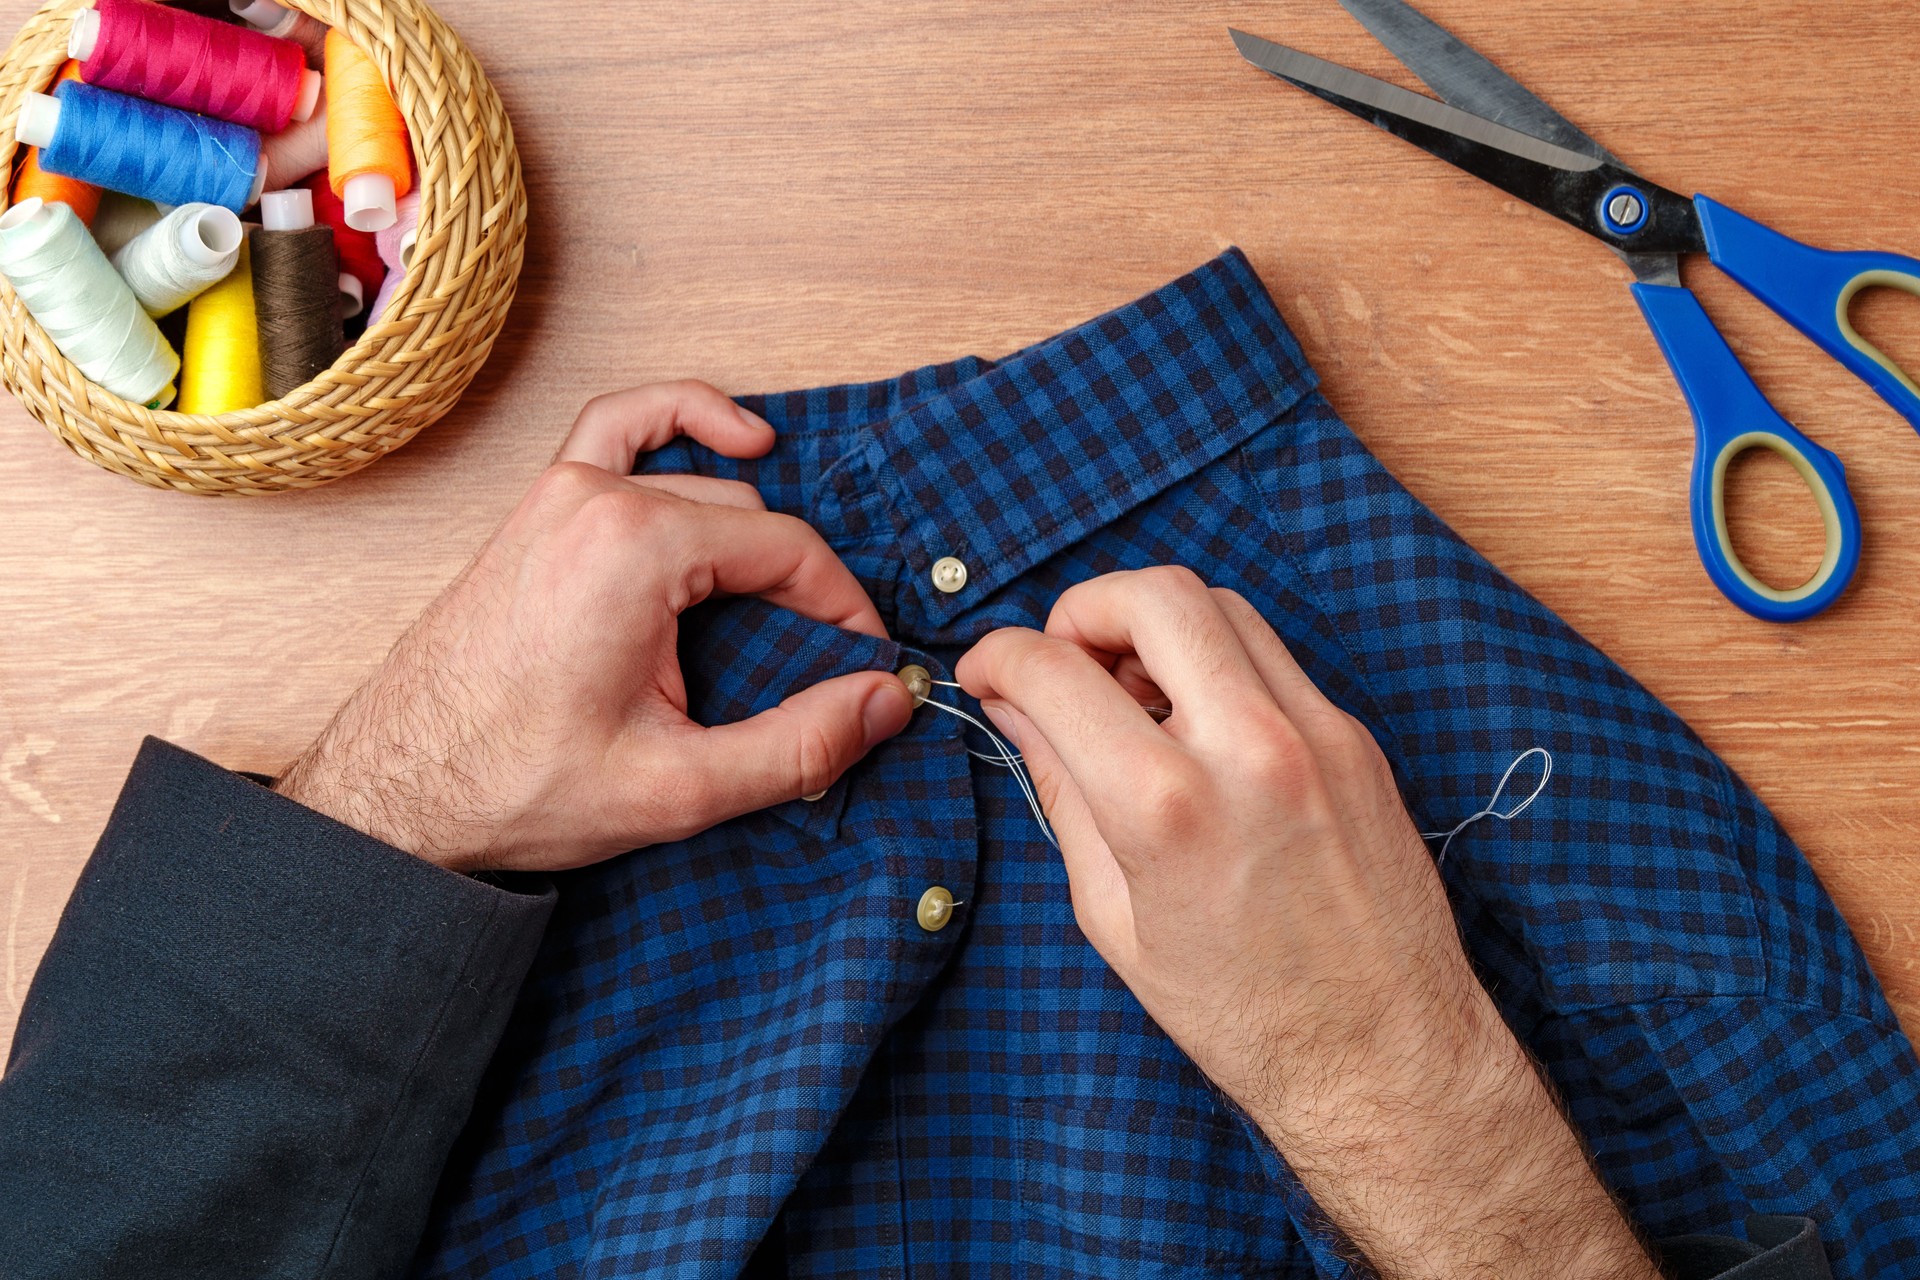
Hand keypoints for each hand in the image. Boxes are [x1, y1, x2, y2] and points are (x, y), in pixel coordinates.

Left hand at [275, 381, 914, 873]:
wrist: (400, 792)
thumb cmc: (514, 784)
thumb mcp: (678, 787)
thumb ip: (798, 745)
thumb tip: (886, 702)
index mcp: (633, 546)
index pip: (787, 550)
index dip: (841, 609)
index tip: (863, 666)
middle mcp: (595, 497)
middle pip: (748, 517)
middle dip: (799, 587)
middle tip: (823, 663)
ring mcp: (560, 492)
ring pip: (698, 478)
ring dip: (752, 523)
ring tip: (797, 586)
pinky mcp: (541, 507)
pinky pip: (622, 430)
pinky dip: (679, 422)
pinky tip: (732, 439)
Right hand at [957, 567, 1657, 1279]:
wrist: (1384, 1057)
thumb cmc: (1242, 1013)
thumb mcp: (1113, 916)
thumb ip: (1060, 792)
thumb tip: (1017, 712)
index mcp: (1166, 806)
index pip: (1055, 669)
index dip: (998, 656)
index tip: (988, 671)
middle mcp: (1250, 747)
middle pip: (1153, 592)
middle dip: (1083, 608)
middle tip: (1064, 661)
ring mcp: (1317, 733)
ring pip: (1221, 604)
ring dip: (1155, 626)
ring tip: (1130, 697)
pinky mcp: (1356, 739)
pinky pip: (1271, 656)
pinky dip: (1216, 663)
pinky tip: (1194, 728)